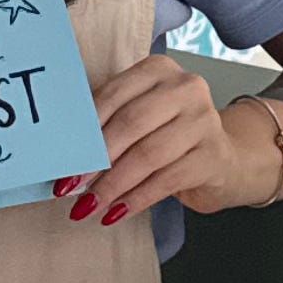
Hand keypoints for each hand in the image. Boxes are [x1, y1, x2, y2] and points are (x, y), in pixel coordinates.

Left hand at [59, 55, 271, 225]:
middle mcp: (186, 88)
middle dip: (96, 159)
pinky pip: (167, 180)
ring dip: (113, 184)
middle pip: (131, 124)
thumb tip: (63, 151)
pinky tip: (116, 213)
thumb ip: (107, 124)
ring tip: (89, 205)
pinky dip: (137, 199)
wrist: (221, 159)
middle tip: (70, 187)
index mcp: (159, 69)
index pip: (113, 96)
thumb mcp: (139, 119)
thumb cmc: (168, 136)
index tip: (61, 160)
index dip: (84, 130)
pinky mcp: (213, 155)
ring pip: (148, 154)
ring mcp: (204, 120)